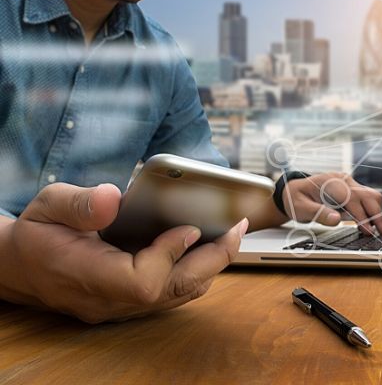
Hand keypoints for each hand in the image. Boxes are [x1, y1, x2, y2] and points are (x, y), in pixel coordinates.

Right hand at [0, 183, 247, 322]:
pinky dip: (194, 271)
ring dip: (209, 266)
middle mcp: (108, 299)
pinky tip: (206, 247)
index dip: (170, 256)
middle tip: (237, 228)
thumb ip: (79, 204)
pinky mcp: (129, 302)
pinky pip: (171, 293)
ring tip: (231, 235)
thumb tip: (116, 198)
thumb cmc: (35, 233)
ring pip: (177, 296)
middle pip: (172, 291)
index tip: (188, 227)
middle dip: (212, 259)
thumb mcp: (48, 206)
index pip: (142, 282)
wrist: (18, 266)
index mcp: (86, 276)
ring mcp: (120, 306)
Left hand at [282, 173, 381, 235]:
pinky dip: (372, 212)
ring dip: (377, 213)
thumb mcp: (301, 208)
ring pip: (371, 196)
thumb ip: (318, 213)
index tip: (367, 231)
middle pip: (368, 195)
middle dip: (377, 215)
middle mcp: (343, 181)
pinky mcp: (352, 191)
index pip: (352, 198)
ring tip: (380, 231)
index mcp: (331, 182)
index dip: (362, 215)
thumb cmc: (296, 199)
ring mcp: (349, 185)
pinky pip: (367, 200)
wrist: (294, 191)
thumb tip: (336, 220)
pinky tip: (372, 225)